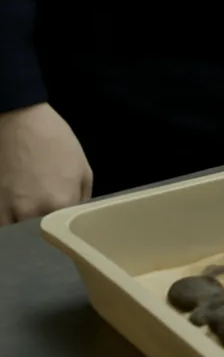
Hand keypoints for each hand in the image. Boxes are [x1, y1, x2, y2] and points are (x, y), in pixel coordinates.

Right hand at [0, 103, 92, 224]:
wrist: (19, 120)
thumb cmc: (55, 140)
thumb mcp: (83, 167)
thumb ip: (82, 197)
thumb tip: (76, 214)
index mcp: (61, 203)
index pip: (66, 232)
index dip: (66, 231)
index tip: (66, 230)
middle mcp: (33, 212)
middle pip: (40, 236)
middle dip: (45, 233)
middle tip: (47, 225)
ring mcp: (8, 209)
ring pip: (16, 235)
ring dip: (24, 230)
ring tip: (30, 217)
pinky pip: (2, 224)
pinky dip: (8, 222)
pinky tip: (15, 215)